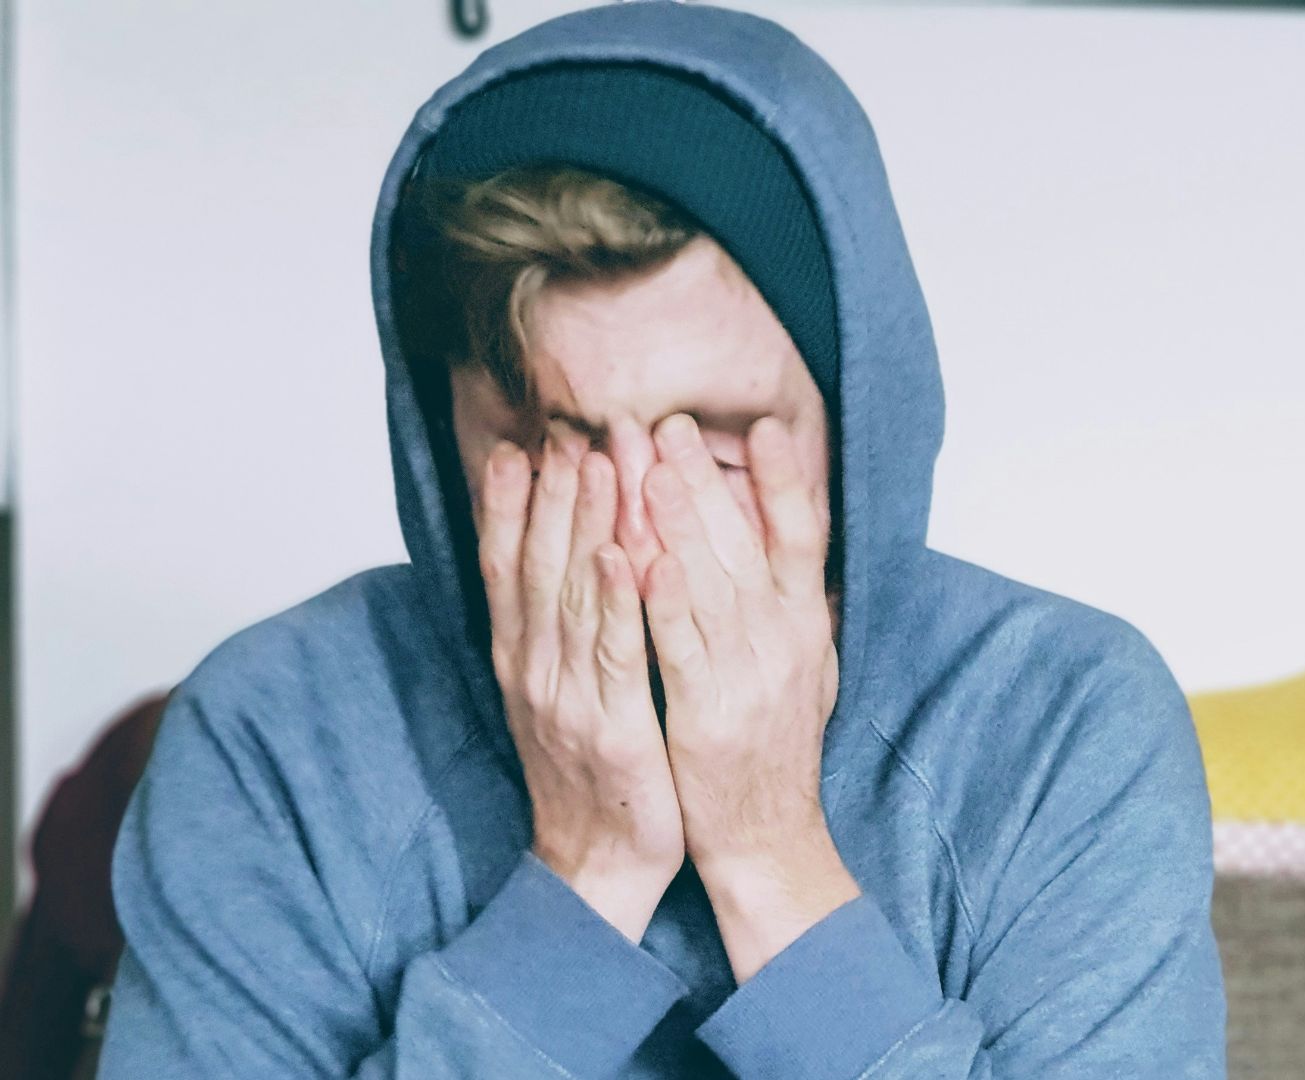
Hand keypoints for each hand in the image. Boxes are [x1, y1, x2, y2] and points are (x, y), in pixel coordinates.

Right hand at [477, 419, 682, 941]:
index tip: (519, 443)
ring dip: (585, 524)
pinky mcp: (613, 726)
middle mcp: (535, 670)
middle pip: (538, 565)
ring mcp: (568, 697)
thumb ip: (556, 630)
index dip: (511, 505)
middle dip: (553, 492)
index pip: (508, 567)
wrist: (597, 864)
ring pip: (574, 595)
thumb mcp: (560, 694)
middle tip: (567, 427)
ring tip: (597, 461)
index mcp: (522, 659)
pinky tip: (622, 554)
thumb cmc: (592, 773)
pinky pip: (615, 653)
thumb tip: (560, 561)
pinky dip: (616, 601)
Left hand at [637, 412, 857, 980]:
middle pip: (746, 543)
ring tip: (645, 462)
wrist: (768, 839)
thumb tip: (802, 551)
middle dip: (704, 478)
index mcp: (806, 627)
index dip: (785, 479)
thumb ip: (801, 611)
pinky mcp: (707, 713)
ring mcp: (748, 676)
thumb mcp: (809, 672)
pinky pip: (681, 646)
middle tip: (667, 422)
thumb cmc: (776, 752)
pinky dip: (663, 599)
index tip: (763, 426)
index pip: (803, 536)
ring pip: (710, 582)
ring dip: (678, 519)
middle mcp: (785, 642)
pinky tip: (639, 556)